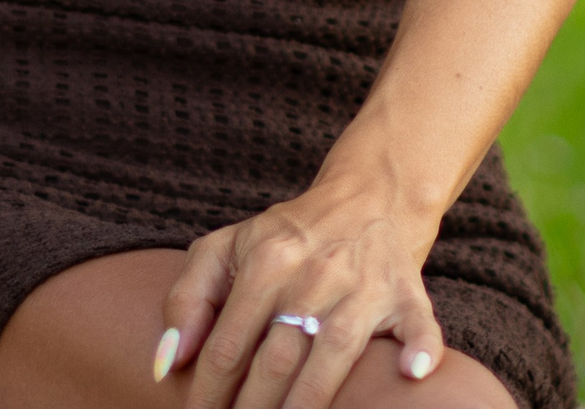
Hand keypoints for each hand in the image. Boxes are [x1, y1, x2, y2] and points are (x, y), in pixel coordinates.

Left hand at [157, 185, 445, 408]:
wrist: (368, 196)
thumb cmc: (287, 235)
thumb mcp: (226, 247)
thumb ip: (186, 299)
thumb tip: (166, 364)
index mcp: (265, 258)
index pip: (228, 344)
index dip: (207, 393)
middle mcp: (314, 272)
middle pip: (275, 360)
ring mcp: (363, 285)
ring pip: (332, 356)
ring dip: (306, 407)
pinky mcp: (407, 294)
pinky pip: (419, 326)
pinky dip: (419, 350)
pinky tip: (409, 375)